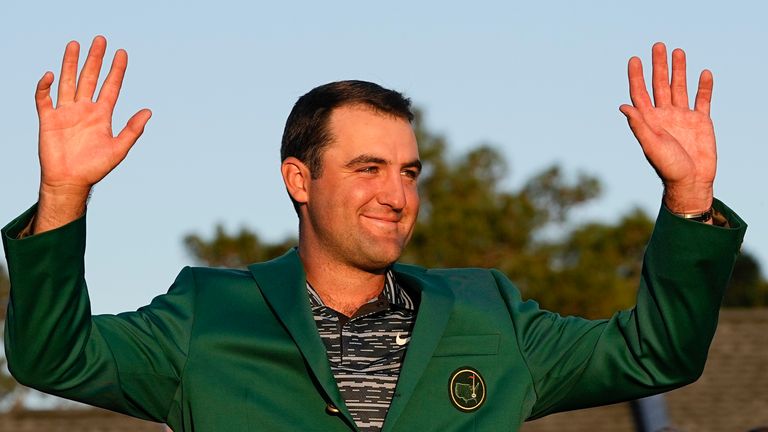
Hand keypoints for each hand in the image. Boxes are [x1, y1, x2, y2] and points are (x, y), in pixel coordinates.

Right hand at [34, 36, 150, 232]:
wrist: (70, 181)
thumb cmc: (95, 168)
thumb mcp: (118, 148)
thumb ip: (132, 130)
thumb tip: (149, 111)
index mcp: (102, 114)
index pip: (111, 86)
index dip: (117, 70)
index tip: (122, 53)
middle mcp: (84, 109)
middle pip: (90, 78)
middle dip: (95, 59)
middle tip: (100, 39)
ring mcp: (66, 112)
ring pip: (68, 82)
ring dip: (70, 64)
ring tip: (75, 44)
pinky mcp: (48, 119)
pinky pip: (44, 99)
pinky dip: (45, 87)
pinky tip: (49, 75)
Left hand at [619, 42, 714, 214]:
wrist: (691, 182)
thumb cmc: (668, 167)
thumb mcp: (651, 145)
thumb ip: (639, 125)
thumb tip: (623, 106)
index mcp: (649, 120)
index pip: (640, 93)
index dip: (636, 76)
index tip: (634, 59)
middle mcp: (664, 115)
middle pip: (660, 85)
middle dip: (659, 66)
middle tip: (658, 45)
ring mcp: (683, 117)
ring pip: (680, 88)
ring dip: (679, 70)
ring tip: (678, 52)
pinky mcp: (701, 122)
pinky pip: (703, 100)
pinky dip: (704, 87)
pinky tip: (704, 73)